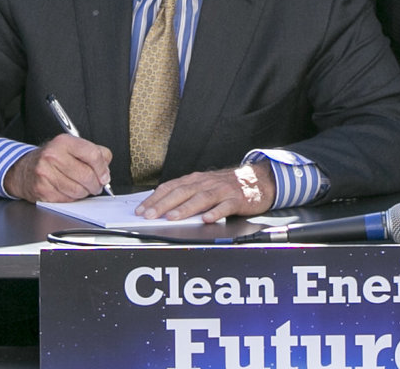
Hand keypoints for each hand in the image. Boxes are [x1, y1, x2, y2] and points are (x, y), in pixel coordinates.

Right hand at [2, 134, 111, 201]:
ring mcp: (46, 174)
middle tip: (96, 185)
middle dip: (96, 184)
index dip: (103, 168)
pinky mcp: (43, 190)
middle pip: (87, 175)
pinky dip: (73, 198)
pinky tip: (69, 191)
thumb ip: (93, 153)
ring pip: (79, 190)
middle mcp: (53, 156)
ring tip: (82, 187)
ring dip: (85, 192)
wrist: (23, 170)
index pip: (93, 154)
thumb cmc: (51, 159)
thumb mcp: (71, 147)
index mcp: (63, 142)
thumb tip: (106, 169)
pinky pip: (68, 199)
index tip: (104, 176)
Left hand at [138, 164, 276, 222]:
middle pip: (182, 192)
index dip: (155, 198)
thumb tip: (162, 208)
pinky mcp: (237, 199)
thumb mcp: (205, 186)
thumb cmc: (227, 186)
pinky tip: (207, 219)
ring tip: (172, 217)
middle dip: (163, 204)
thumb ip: (187, 195)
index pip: (170, 187)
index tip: (141, 210)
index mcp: (196, 180)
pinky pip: (225, 206)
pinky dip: (215, 212)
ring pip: (201, 198)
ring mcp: (222, 190)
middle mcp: (206, 182)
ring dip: (185, 208)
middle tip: (149, 215)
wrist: (258, 180)